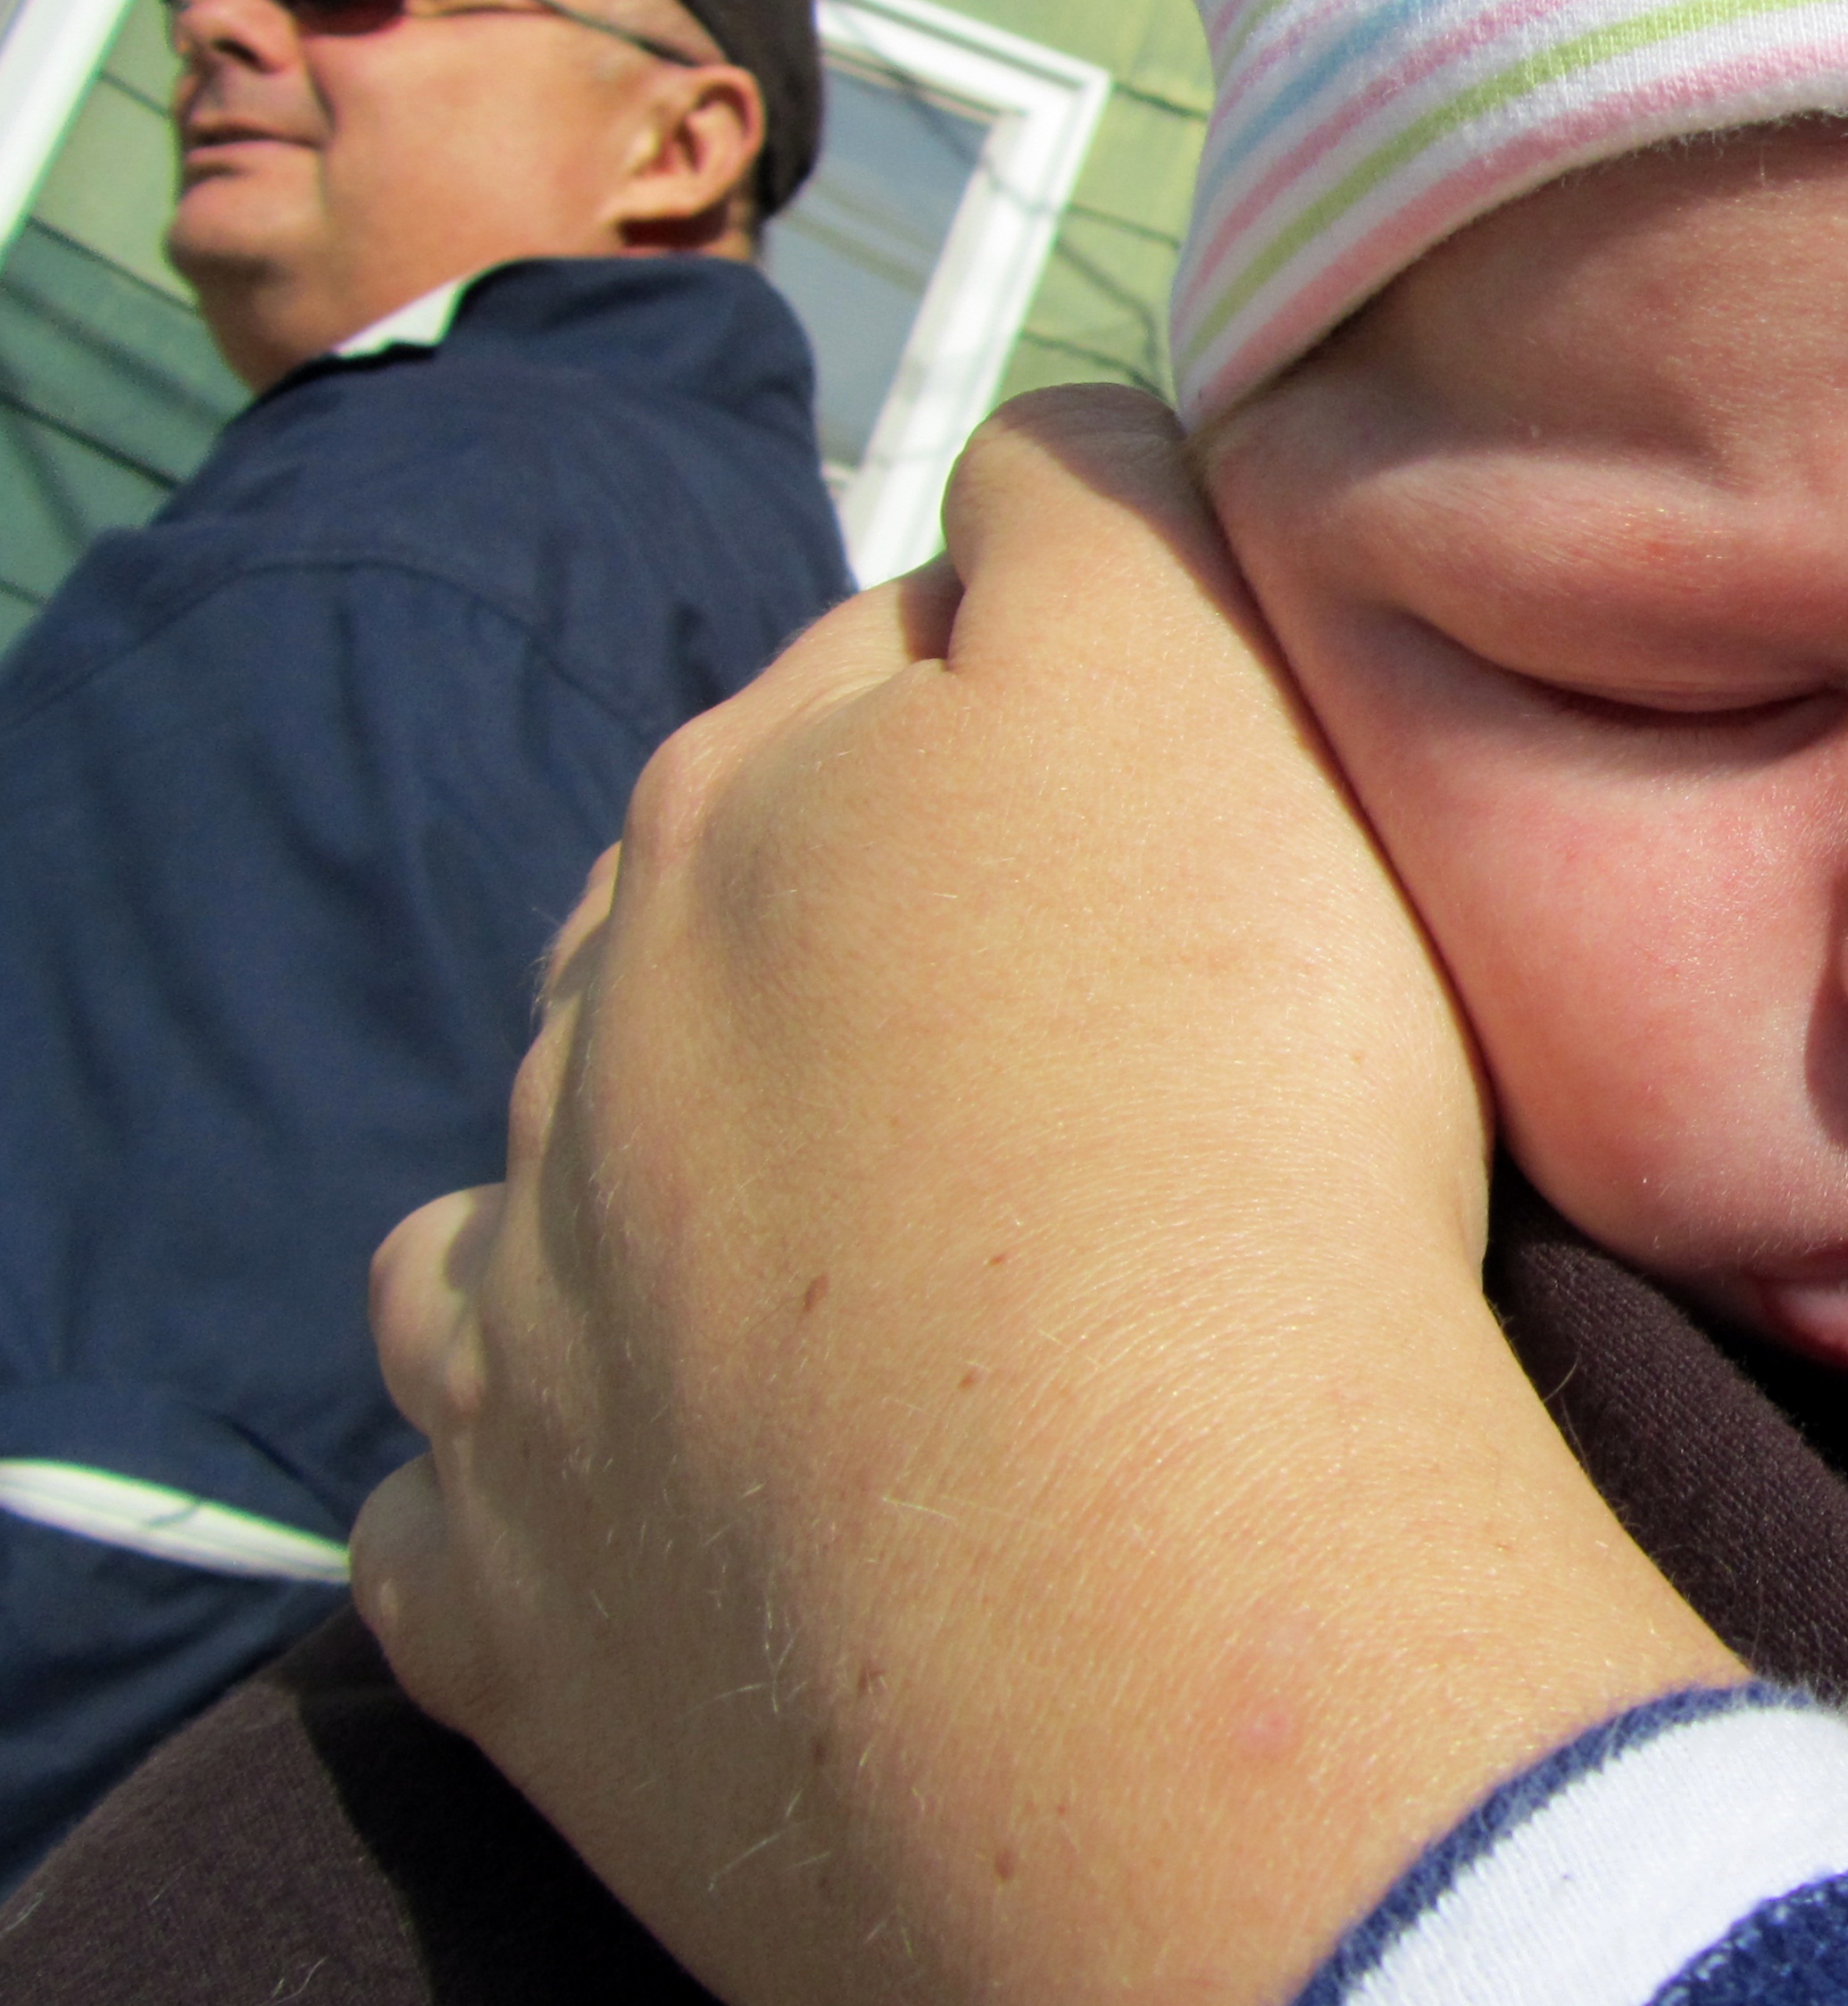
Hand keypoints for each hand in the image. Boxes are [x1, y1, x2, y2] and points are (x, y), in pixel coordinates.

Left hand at [356, 388, 1735, 2005]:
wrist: (1134, 1573)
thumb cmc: (1212, 1081)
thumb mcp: (1190, 682)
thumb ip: (1093, 503)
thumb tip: (1036, 441)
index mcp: (753, 798)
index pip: (881, 663)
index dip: (1025, 699)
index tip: (1147, 790)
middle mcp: (599, 1018)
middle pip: (708, 900)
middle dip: (834, 905)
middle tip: (1031, 1005)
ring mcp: (527, 1301)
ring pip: (556, 1163)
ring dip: (661, 1157)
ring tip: (833, 1225)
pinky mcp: (512, 1571)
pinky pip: (468, 1465)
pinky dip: (547, 1433)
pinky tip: (661, 1444)